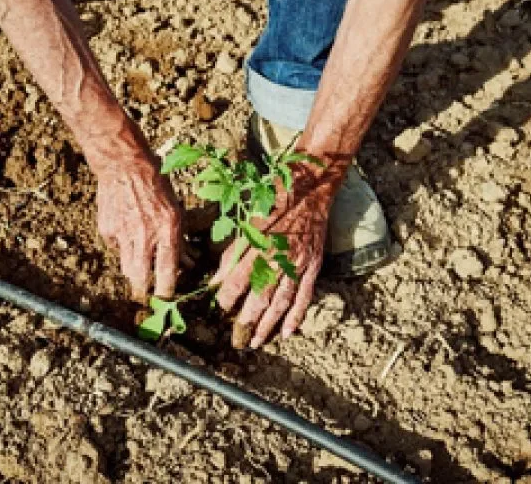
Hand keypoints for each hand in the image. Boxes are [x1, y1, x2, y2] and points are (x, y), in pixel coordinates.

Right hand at [95, 154, 181, 302]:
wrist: (124, 165)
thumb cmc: (156, 185)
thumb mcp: (177, 211)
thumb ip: (180, 239)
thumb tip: (188, 261)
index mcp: (167, 231)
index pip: (167, 273)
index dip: (167, 290)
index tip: (167, 297)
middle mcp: (145, 237)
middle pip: (141, 279)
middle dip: (145, 290)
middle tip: (147, 291)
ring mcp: (123, 235)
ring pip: (127, 269)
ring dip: (134, 272)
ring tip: (139, 269)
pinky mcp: (107, 230)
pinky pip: (116, 249)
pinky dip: (122, 248)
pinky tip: (126, 234)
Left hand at [214, 169, 335, 347]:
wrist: (311, 188)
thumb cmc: (274, 200)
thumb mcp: (247, 221)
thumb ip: (232, 252)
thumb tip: (216, 279)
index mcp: (258, 245)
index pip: (237, 281)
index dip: (226, 297)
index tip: (220, 307)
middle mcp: (278, 258)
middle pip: (260, 298)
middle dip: (246, 321)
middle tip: (236, 339)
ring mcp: (298, 264)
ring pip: (281, 302)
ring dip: (268, 325)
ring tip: (257, 342)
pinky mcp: (313, 266)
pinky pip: (304, 296)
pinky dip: (296, 316)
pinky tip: (288, 333)